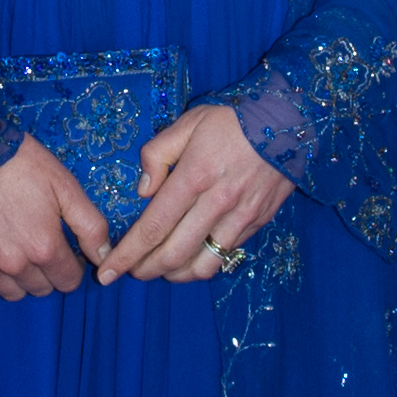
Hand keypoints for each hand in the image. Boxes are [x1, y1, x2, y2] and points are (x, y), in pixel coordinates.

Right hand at [0, 136, 108, 299]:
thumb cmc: (19, 162)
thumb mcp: (65, 187)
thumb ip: (91, 227)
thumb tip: (106, 258)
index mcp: (43, 248)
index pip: (68, 282)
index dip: (72, 266)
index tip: (66, 249)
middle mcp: (13, 264)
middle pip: (41, 290)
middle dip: (47, 273)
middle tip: (41, 243)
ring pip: (11, 291)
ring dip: (19, 277)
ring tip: (17, 246)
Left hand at [96, 102, 292, 284]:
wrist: (289, 122)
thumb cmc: (232, 120)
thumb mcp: (188, 124)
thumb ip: (157, 154)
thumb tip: (144, 191)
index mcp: (194, 177)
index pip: (153, 228)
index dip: (128, 255)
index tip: (107, 272)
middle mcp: (217, 203)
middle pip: (173, 254)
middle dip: (145, 270)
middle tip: (131, 273)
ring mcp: (240, 218)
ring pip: (202, 265)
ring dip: (175, 275)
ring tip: (160, 270)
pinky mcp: (257, 224)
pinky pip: (225, 257)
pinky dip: (202, 266)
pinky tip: (190, 259)